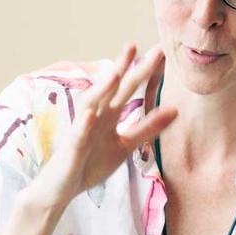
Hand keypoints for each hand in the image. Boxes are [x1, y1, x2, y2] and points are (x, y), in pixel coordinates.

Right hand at [28, 44, 176, 209]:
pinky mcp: (71, 150)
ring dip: (101, 89)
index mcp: (107, 115)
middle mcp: (93, 117)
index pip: (126, 89)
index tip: (158, 51)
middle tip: (134, 45)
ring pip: (90, 106)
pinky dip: (83, 125)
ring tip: (115, 73)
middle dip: (121, 68)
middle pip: (109, 89)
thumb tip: (174, 110)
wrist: (61, 189)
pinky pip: (77, 136)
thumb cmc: (89, 164)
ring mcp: (80, 131)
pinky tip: (90, 115)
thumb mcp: (124, 146)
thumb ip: (146, 128)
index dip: (141, 71)